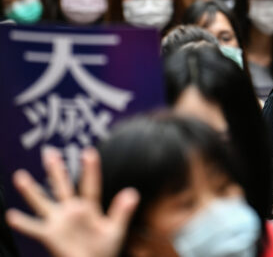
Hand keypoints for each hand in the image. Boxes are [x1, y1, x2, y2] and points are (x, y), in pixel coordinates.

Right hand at [5, 148, 138, 256]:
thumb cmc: (103, 249)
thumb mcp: (115, 230)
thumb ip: (122, 212)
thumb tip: (133, 192)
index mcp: (89, 207)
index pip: (91, 185)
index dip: (91, 169)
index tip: (89, 152)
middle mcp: (72, 210)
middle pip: (63, 187)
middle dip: (57, 171)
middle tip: (50, 152)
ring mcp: (59, 221)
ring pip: (43, 202)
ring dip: (31, 190)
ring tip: (19, 176)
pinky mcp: (50, 235)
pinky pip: (35, 228)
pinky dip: (23, 222)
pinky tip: (11, 215)